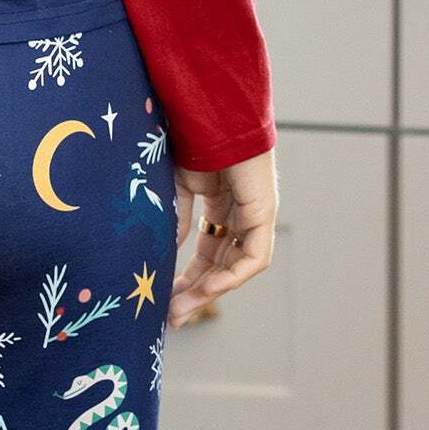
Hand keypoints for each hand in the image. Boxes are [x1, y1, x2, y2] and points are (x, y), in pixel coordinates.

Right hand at [169, 152, 278, 325]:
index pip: (208, 253)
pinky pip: (254, 256)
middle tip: (172, 316)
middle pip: (221, 265)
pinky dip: (233, 276)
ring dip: (210, 291)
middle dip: (196, 292)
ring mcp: (255, 214)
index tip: (165, 300)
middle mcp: (241, 213)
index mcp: (222, 205)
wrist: (208, 113)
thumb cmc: (191, 138)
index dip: (188, 278)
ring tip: (182, 308)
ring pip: (237, 266)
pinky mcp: (264, 211)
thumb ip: (175, 221)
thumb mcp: (175, 188)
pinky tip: (209, 288)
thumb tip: (165, 254)